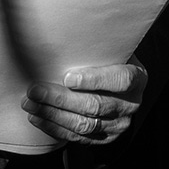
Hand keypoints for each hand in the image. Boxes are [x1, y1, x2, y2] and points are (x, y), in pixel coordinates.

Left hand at [23, 58, 146, 145]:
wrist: (122, 86)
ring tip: (31, 105)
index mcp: (137, 78)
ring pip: (84, 125)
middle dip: (61, 99)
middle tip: (35, 90)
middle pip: (95, 105)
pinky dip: (56, 129)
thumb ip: (98, 46)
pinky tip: (39, 119)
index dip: (94, 80)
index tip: (67, 77)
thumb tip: (65, 30)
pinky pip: (79, 138)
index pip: (120, 80)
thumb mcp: (113, 50)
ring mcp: (119, 124)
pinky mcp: (106, 138)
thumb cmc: (110, 60)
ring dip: (53, 115)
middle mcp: (131, 104)